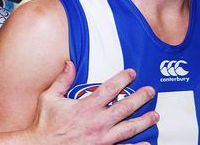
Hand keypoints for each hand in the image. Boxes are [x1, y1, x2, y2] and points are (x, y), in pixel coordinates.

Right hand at [29, 61, 157, 144]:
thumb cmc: (44, 124)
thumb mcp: (49, 97)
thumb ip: (62, 80)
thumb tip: (70, 63)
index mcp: (86, 106)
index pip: (111, 89)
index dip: (123, 78)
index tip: (132, 72)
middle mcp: (97, 122)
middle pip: (125, 107)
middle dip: (141, 97)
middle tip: (151, 91)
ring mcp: (101, 139)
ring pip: (129, 128)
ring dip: (144, 121)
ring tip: (155, 115)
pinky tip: (148, 143)